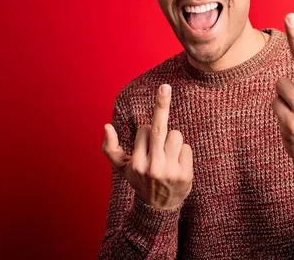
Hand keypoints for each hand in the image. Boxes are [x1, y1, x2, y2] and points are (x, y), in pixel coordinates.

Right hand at [102, 84, 192, 209]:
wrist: (159, 207)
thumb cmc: (140, 181)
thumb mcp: (122, 168)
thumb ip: (111, 148)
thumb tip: (106, 126)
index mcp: (136, 163)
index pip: (144, 130)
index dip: (146, 134)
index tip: (146, 145)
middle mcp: (152, 167)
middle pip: (159, 128)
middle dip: (161, 105)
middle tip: (165, 86)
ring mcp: (170, 171)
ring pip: (176, 135)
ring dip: (173, 140)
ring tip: (168, 156)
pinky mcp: (185, 175)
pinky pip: (187, 147)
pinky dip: (183, 152)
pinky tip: (178, 165)